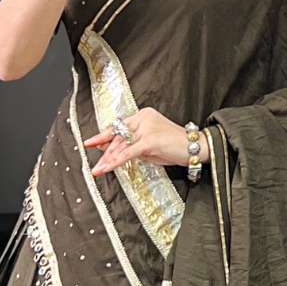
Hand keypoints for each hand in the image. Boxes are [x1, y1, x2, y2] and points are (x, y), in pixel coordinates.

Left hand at [83, 107, 207, 177]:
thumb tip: (112, 150)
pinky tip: (107, 167)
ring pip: (121, 145)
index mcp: (143, 116)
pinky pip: (128, 153)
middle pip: (118, 136)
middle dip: (105, 152)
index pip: (119, 126)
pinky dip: (116, 161)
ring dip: (108, 159)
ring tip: (98, 169)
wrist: (196, 147)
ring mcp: (146, 128)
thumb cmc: (175, 146)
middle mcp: (143, 119)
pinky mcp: (150, 141)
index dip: (103, 136)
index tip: (91, 142)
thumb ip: (133, 145)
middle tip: (95, 163)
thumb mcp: (150, 145)